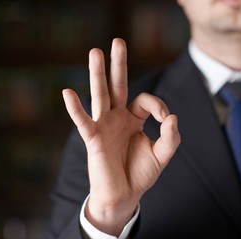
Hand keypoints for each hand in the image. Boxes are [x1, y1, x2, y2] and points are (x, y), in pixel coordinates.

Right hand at [62, 38, 179, 235]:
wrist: (123, 196)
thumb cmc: (140, 174)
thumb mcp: (162, 155)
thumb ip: (171, 137)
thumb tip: (172, 117)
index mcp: (133, 119)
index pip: (145, 100)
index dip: (157, 105)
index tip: (165, 120)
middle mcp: (117, 118)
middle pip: (118, 86)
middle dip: (118, 65)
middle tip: (118, 41)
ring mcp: (104, 126)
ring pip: (100, 96)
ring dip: (97, 74)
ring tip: (95, 52)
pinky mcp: (94, 139)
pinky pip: (83, 121)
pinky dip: (75, 108)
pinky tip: (68, 93)